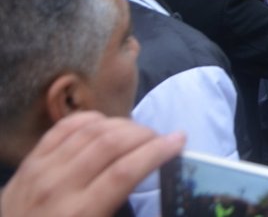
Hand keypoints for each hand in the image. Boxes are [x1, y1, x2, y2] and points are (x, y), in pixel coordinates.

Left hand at [0, 112, 184, 216]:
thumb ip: (121, 208)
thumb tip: (155, 188)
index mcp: (81, 213)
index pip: (126, 171)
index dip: (157, 151)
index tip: (180, 141)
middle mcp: (59, 187)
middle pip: (111, 144)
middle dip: (144, 135)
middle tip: (161, 139)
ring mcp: (41, 171)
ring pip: (90, 131)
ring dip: (122, 125)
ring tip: (138, 133)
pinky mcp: (29, 162)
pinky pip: (64, 128)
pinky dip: (90, 120)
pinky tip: (106, 125)